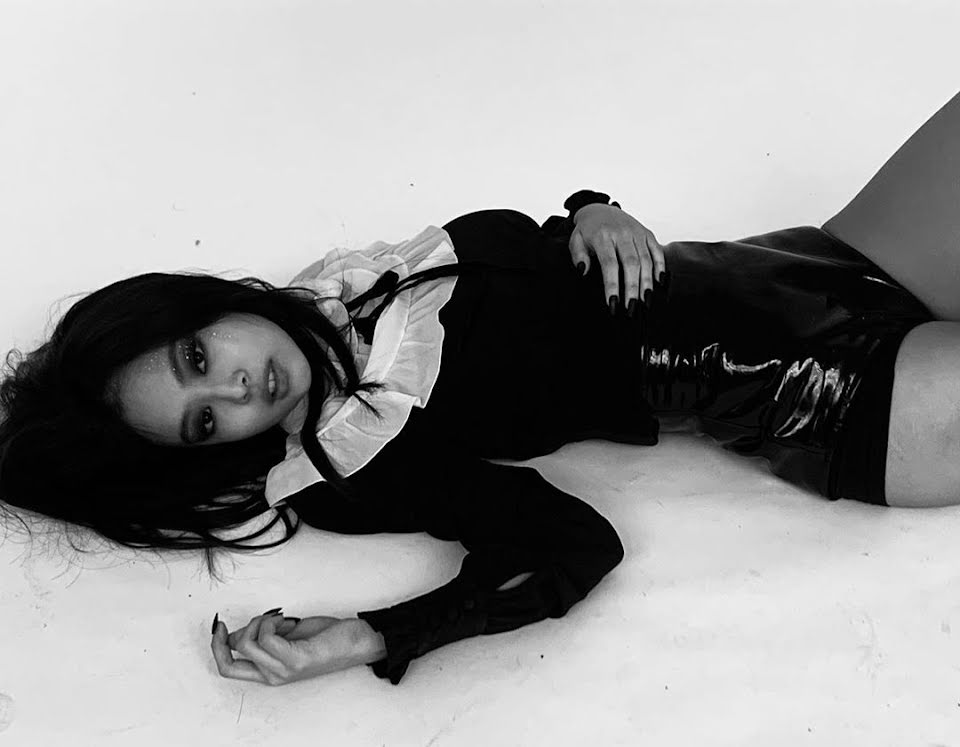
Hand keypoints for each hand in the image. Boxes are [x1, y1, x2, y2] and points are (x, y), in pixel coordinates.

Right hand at [211, 611, 384, 685]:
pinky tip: (289, 622)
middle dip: (222, 639)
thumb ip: (262, 637)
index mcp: (269, 671)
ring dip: (259, 622)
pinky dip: (272, 622)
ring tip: (281, 620)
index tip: (218, 625)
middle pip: (228, 664)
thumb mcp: (289, 636)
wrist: (358, 642)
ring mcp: (284, 671)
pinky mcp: (296, 661)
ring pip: (247, 643)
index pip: (228, 668)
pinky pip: (267, 637)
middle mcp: (273, 676)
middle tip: (238, 620)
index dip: (216, 646)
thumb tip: (236, 633)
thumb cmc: (328, 639)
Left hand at [568, 203, 666, 315]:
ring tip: (646, 301)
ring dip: (647, 282)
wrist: (599, 209)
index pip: (609, 264)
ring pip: (646, 259)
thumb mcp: (575, 241)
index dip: (612, 285)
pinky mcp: (646, 233)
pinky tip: (659, 281)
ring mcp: (636, 232)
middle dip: (633, 288)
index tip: (612, 303)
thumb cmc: (587, 231)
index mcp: (603, 236)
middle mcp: (622, 233)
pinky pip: (656, 250)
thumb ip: (578, 256)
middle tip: (632, 308)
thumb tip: (584, 271)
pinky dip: (660, 265)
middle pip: (631, 263)